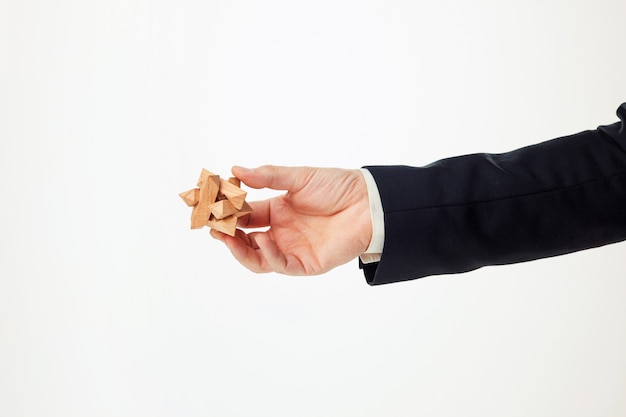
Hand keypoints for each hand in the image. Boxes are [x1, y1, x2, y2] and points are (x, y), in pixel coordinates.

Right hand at [210, 165, 372, 274]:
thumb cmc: (338, 187)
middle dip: (226, 233)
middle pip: (245, 239)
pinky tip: (261, 240)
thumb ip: (268, 176)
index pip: (245, 214)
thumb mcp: (299, 177)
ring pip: (257, 257)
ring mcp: (292, 248)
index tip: (210, 205)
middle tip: (211, 224)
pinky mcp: (306, 263)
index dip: (227, 212)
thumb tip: (235, 170)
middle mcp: (282, 231)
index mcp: (278, 210)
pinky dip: (268, 255)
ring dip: (239, 249)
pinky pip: (280, 264)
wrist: (368, 202)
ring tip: (224, 235)